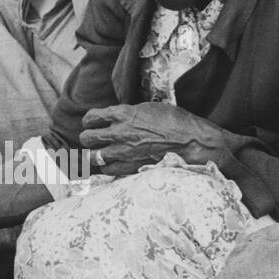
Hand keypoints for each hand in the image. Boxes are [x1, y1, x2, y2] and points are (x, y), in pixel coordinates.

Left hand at [80, 104, 229, 176]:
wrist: (191, 142)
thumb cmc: (176, 122)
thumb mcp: (151, 108)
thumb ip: (131, 113)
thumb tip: (121, 116)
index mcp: (124, 114)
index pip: (92, 117)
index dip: (90, 120)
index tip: (93, 122)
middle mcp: (119, 133)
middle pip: (87, 137)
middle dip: (88, 138)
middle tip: (93, 139)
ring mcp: (123, 152)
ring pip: (93, 157)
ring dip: (95, 155)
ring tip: (101, 153)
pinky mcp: (130, 167)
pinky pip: (108, 170)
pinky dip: (108, 167)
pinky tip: (114, 164)